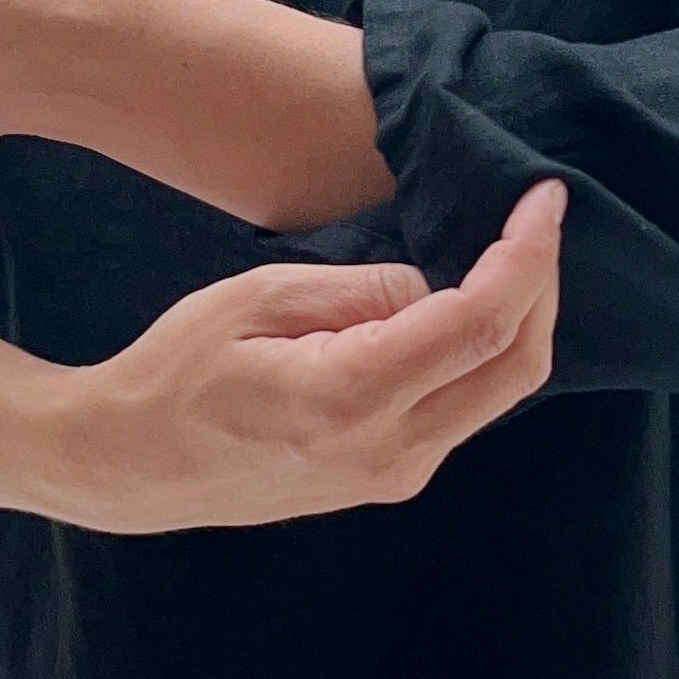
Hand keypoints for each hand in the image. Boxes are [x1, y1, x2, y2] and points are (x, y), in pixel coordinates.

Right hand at [53, 178, 568, 533]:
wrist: (133, 465)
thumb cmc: (179, 370)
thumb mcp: (260, 298)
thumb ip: (361, 291)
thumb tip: (435, 286)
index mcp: (353, 397)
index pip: (480, 324)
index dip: (527, 257)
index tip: (544, 198)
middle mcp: (391, 452)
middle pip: (515, 367)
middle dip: (542, 285)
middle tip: (535, 218)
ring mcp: (396, 477)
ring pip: (499, 392)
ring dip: (518, 318)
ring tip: (508, 251)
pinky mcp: (390, 480)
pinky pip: (465, 407)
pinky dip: (484, 351)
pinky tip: (468, 303)